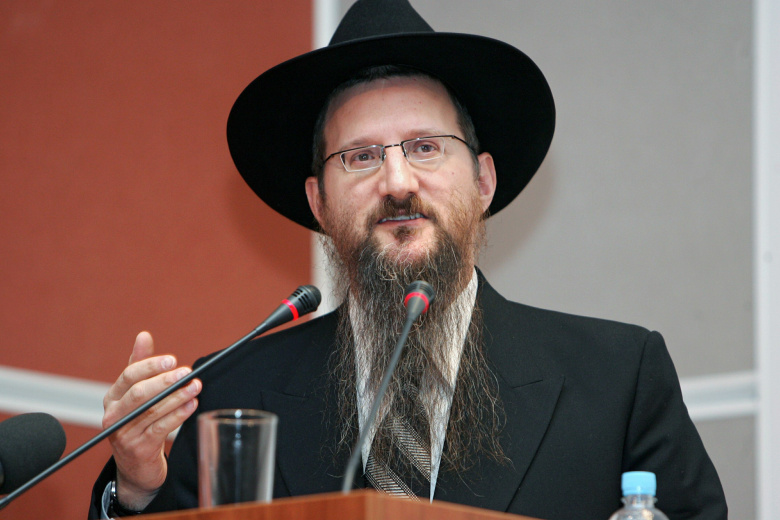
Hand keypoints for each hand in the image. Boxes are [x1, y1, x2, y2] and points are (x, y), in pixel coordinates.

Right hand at [102, 331, 200, 510]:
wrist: (136, 466)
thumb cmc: (138, 422)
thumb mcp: (136, 394)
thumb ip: (140, 365)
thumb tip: (144, 335)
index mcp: (112, 398)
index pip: (129, 376)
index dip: (150, 366)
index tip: (172, 360)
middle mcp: (114, 415)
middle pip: (139, 393)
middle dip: (165, 381)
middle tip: (188, 372)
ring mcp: (124, 434)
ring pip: (153, 410)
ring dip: (177, 396)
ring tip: (196, 386)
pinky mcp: (139, 449)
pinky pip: (161, 428)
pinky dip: (178, 415)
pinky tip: (191, 405)